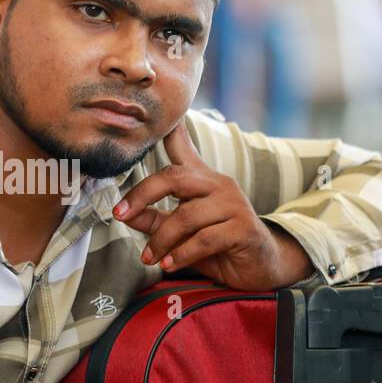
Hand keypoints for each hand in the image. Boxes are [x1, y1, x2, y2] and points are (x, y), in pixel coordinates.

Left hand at [113, 121, 313, 289]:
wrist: (260, 266)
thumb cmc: (218, 246)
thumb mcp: (179, 234)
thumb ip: (154, 221)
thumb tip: (125, 214)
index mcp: (202, 180)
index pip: (183, 149)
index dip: (170, 131)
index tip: (159, 115)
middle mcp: (219, 184)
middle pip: (174, 177)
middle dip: (143, 195)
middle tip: (121, 214)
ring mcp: (233, 204)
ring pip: (186, 215)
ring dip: (161, 240)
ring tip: (149, 257)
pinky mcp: (243, 228)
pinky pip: (204, 239)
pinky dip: (181, 254)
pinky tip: (169, 264)